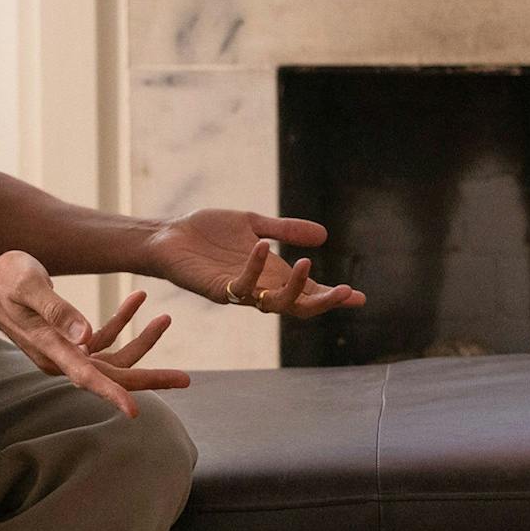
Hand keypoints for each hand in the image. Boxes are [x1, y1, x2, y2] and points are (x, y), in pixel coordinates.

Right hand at [0, 250, 186, 418]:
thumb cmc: (5, 280)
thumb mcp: (30, 286)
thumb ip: (58, 310)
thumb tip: (87, 336)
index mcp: (51, 349)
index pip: (88, 377)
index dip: (112, 394)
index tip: (134, 412)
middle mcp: (60, 357)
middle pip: (111, 376)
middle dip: (149, 377)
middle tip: (185, 379)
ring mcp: (65, 351)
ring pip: (112, 358)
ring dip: (141, 341)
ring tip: (165, 317)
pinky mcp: (68, 340)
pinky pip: (103, 338)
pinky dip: (122, 322)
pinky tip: (139, 300)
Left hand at [144, 208, 365, 319]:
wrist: (169, 235)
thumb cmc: (208, 232)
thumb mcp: (254, 224)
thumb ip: (286, 230)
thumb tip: (324, 235)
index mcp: (272, 275)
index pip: (309, 292)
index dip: (333, 295)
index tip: (360, 297)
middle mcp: (260, 288)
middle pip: (299, 307)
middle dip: (323, 301)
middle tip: (346, 292)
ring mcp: (240, 292)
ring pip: (274, 303)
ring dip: (294, 288)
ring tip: (308, 264)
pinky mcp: (217, 289)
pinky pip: (241, 284)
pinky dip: (253, 267)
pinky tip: (261, 246)